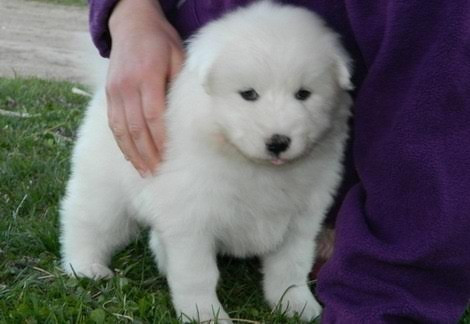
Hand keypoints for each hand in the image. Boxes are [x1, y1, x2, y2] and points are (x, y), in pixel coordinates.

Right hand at [107, 0, 183, 176]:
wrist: (131, 24)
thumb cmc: (160, 41)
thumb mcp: (178, 55)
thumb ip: (180, 84)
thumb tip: (189, 115)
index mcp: (147, 76)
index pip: (153, 116)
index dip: (160, 140)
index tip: (168, 158)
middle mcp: (127, 86)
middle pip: (136, 128)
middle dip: (148, 154)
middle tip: (158, 173)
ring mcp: (115, 91)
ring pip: (122, 130)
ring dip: (133, 154)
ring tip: (145, 172)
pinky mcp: (108, 94)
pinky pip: (113, 124)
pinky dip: (121, 143)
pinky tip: (131, 157)